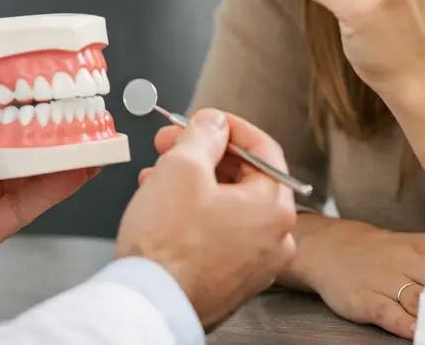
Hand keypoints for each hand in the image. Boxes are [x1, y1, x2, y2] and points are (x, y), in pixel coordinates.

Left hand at [0, 55, 96, 292]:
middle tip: (77, 87)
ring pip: (30, 163)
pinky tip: (81, 165)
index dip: (7, 76)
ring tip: (92, 124)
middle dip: (46, 108)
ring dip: (62, 145)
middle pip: (14, 128)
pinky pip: (30, 203)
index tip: (35, 55)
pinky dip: (59, 184)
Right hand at [117, 109, 296, 328]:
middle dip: (203, 156)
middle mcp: (275, 240)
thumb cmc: (167, 246)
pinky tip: (164, 209)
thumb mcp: (182, 167)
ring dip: (193, 184)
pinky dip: (194, 215)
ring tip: (157, 176)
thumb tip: (213, 123)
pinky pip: (218, 235)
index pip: (263, 149)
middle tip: (171, 144)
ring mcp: (255, 265)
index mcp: (275, 208)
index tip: (204, 120)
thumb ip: (203, 133)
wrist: (149, 305)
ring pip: (227, 206)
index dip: (227, 127)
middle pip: (243, 178)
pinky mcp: (231, 282)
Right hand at [288, 215, 424, 338]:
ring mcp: (385, 282)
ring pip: (418, 299)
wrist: (330, 248)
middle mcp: (405, 262)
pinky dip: (406, 325)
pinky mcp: (366, 300)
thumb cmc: (379, 252)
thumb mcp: (412, 245)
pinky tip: (419, 331)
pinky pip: (390, 314)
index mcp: (422, 248)